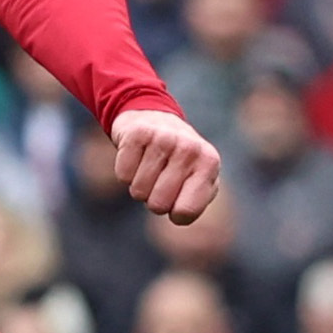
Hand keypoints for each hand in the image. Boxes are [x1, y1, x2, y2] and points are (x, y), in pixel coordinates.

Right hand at [106, 106, 221, 222]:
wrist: (153, 118)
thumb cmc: (178, 160)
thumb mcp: (198, 178)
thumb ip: (196, 201)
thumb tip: (179, 214)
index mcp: (209, 163)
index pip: (186, 211)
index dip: (175, 214)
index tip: (177, 200)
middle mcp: (189, 148)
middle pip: (158, 205)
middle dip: (154, 199)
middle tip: (159, 180)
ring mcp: (163, 138)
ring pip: (138, 191)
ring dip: (139, 186)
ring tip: (149, 167)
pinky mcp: (137, 133)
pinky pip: (123, 175)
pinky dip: (126, 172)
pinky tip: (136, 157)